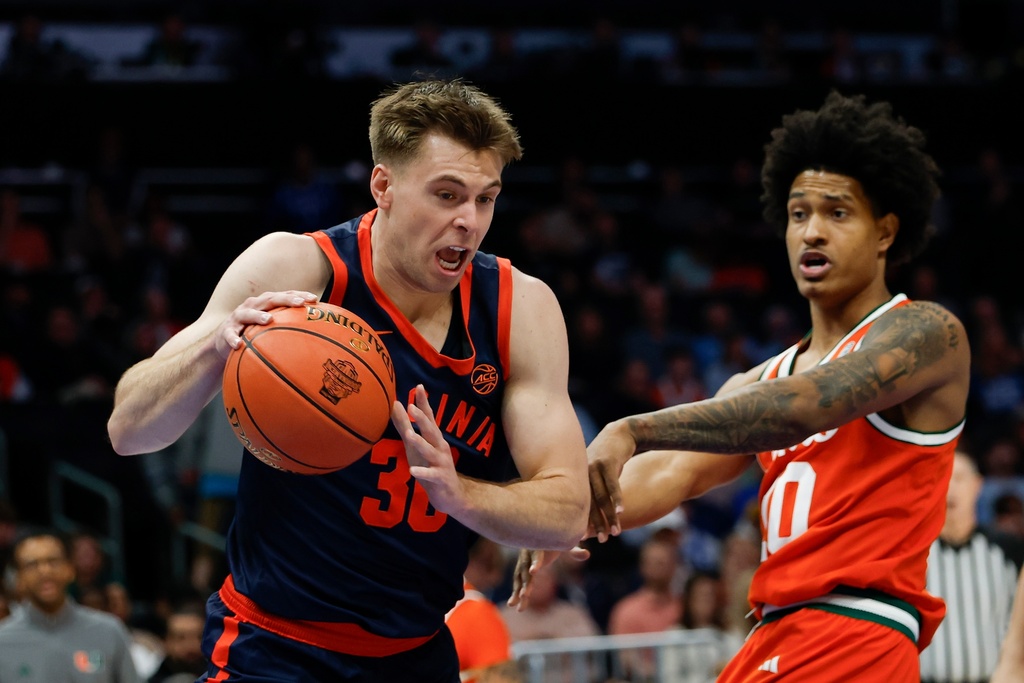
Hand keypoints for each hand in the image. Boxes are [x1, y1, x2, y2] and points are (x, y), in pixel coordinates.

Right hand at [218, 291, 318, 356]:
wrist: (225, 340)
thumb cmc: (254, 331)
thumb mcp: (271, 326)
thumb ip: (289, 326)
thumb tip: (318, 335)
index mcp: (265, 303)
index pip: (285, 296)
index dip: (299, 295)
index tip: (314, 299)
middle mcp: (252, 306)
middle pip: (270, 299)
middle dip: (286, 300)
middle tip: (300, 303)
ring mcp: (238, 317)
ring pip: (248, 314)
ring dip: (258, 316)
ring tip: (268, 320)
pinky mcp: (226, 331)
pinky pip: (230, 335)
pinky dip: (234, 339)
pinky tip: (239, 345)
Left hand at [391, 384, 463, 514]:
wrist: (452, 495)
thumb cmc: (431, 466)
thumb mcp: (415, 445)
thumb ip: (405, 425)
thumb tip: (395, 404)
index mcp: (434, 438)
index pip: (429, 417)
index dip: (424, 403)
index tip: (419, 386)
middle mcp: (440, 446)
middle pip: (431, 430)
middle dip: (422, 418)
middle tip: (411, 406)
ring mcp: (441, 462)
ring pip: (431, 451)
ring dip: (421, 443)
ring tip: (410, 435)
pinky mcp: (440, 479)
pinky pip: (431, 475)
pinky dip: (423, 473)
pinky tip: (412, 471)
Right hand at [506, 546, 588, 610]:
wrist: (539, 534)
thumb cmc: (555, 539)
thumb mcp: (565, 544)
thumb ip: (574, 550)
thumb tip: (587, 554)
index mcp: (538, 546)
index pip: (537, 555)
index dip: (536, 563)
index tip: (534, 571)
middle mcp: (527, 554)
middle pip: (525, 570)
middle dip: (525, 583)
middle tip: (525, 595)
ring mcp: (523, 562)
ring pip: (519, 578)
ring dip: (517, 591)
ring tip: (513, 604)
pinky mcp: (522, 569)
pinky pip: (518, 582)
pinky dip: (516, 592)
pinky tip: (512, 604)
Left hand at [586, 421, 634, 541]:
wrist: (620, 433)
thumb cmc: (608, 458)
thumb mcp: (596, 473)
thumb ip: (591, 490)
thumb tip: (585, 514)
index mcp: (576, 478)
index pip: (577, 505)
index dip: (583, 522)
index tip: (586, 539)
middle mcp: (581, 473)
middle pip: (588, 504)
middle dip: (596, 524)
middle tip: (602, 540)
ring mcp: (593, 466)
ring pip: (602, 497)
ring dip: (609, 516)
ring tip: (615, 532)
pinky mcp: (607, 461)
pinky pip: (612, 484)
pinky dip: (617, 498)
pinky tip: (621, 511)